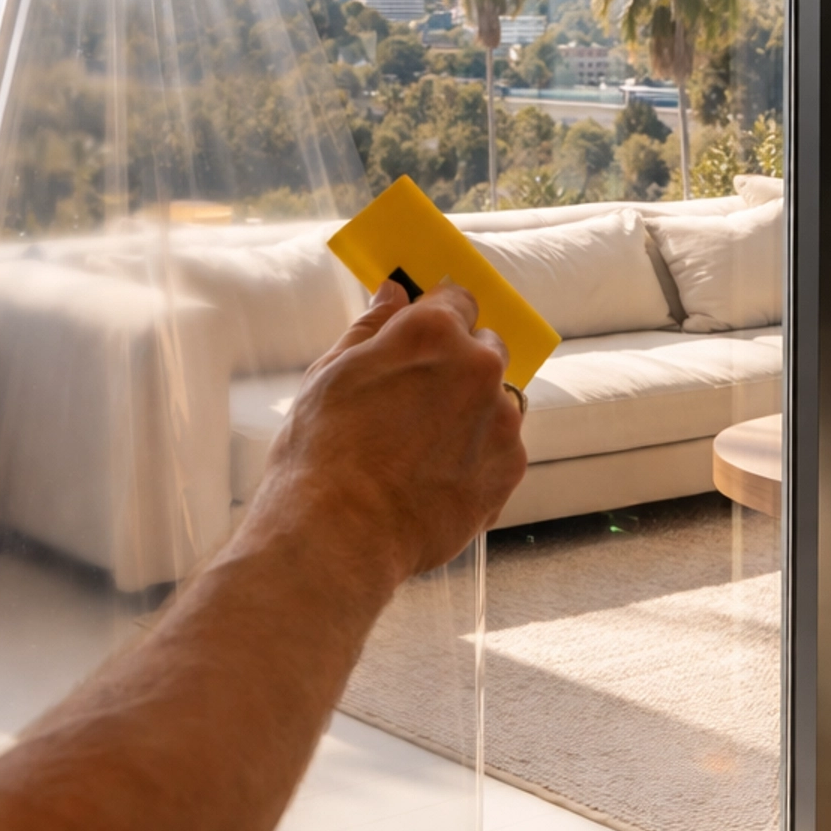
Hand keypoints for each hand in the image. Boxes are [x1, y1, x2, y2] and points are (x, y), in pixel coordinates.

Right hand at [253, 280, 527, 584]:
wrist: (338, 537)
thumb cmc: (322, 451)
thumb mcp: (331, 373)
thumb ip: (372, 327)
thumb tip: (394, 293)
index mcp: (432, 331)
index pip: (457, 297)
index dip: (438, 314)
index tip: (425, 334)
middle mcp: (478, 366)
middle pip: (484, 346)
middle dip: (459, 363)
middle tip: (415, 398)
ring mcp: (500, 419)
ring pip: (496, 399)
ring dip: (471, 412)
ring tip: (419, 449)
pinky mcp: (509, 468)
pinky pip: (499, 447)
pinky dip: (475, 456)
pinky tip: (433, 478)